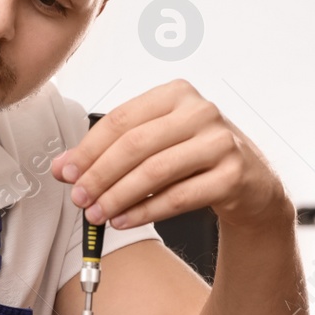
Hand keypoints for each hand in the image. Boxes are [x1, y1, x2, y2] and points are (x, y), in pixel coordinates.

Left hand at [49, 80, 288, 230]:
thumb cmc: (196, 158)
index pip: (121, 119)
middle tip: (79, 198)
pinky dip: (146, 212)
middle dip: (100, 175)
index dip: (89, 148)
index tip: (66, 172)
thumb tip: (64, 168)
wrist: (251, 183)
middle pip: (136, 145)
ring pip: (156, 171)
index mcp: (176, 94)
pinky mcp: (233, 174)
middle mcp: (201, 111)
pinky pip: (180, 196)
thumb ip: (110, 152)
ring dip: (119, 196)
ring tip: (98, 214)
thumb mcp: (155, 145)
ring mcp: (221, 142)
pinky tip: (125, 220)